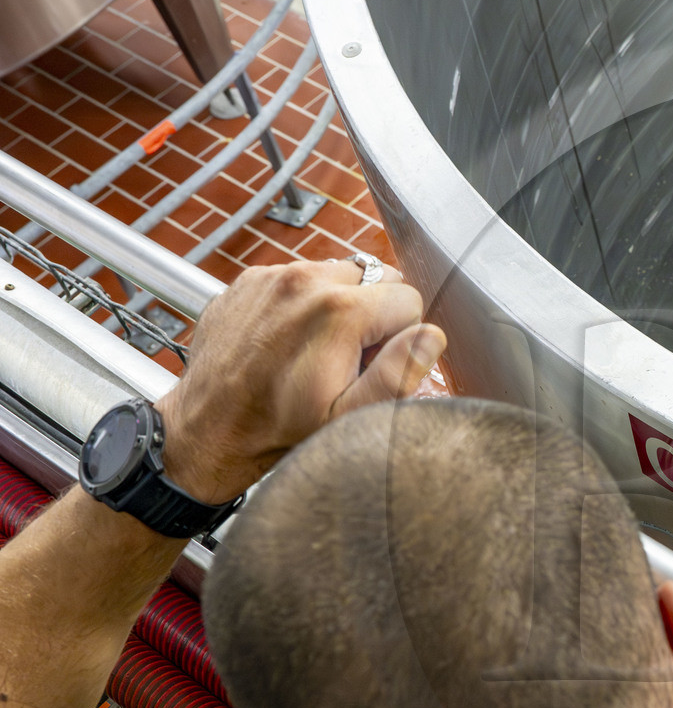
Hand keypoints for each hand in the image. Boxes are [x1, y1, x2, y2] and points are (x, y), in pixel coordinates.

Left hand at [159, 259, 445, 503]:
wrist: (207, 431)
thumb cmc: (274, 429)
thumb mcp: (348, 416)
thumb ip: (399, 374)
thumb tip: (430, 337)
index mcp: (338, 311)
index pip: (409, 300)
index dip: (398, 338)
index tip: (369, 365)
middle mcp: (305, 281)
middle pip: (376, 280)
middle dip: (372, 317)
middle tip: (345, 359)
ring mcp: (273, 277)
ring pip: (339, 276)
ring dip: (338, 308)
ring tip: (314, 352)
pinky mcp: (250, 280)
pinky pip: (300, 278)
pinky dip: (302, 304)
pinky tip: (287, 341)